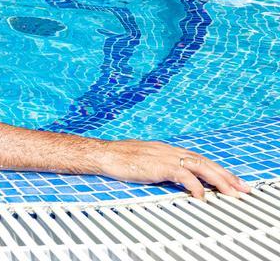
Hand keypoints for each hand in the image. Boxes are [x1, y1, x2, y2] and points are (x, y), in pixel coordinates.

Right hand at [98, 140, 249, 197]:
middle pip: (204, 161)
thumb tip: (173, 179)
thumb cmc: (120, 159)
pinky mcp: (158, 165)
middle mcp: (170, 151)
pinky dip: (195, 185)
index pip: (199, 159)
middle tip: (241, 188)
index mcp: (167, 150)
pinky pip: (183, 175)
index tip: (230, 180)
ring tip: (230, 192)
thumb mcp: (146, 162)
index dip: (217, 169)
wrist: (104, 154)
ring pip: (200, 166)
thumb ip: (161, 168)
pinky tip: (201, 195)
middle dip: (225, 175)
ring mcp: (165, 156)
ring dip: (218, 180)